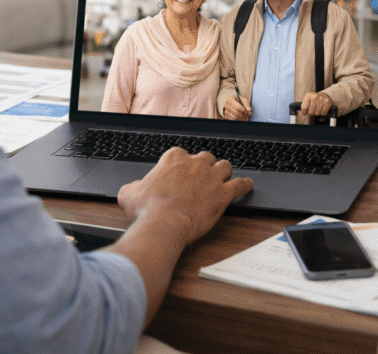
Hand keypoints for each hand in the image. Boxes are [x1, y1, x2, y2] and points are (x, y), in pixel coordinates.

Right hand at [118, 147, 252, 245]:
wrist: (164, 223)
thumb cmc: (147, 209)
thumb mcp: (130, 194)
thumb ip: (134, 186)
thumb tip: (134, 188)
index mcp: (174, 158)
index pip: (183, 155)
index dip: (183, 166)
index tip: (182, 175)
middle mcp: (196, 163)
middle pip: (206, 158)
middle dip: (205, 167)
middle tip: (202, 178)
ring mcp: (212, 177)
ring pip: (225, 167)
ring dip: (224, 173)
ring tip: (224, 179)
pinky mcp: (223, 193)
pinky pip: (240, 185)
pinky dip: (244, 185)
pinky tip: (246, 186)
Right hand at [223, 94, 252, 120]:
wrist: (230, 101)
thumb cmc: (237, 100)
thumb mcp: (242, 99)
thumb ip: (246, 104)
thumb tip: (249, 110)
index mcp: (229, 99)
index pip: (238, 107)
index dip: (244, 110)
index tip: (247, 111)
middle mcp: (226, 105)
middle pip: (236, 113)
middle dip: (243, 115)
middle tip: (247, 115)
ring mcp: (225, 111)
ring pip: (234, 117)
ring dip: (241, 118)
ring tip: (245, 117)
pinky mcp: (225, 116)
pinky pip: (232, 120)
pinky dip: (238, 120)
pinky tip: (241, 118)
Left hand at [300, 91, 333, 117]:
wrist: (325, 94)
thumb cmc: (315, 99)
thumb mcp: (308, 99)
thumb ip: (304, 106)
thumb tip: (304, 113)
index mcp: (308, 95)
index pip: (304, 107)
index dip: (304, 112)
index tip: (305, 112)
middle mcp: (315, 96)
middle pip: (310, 112)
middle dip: (311, 112)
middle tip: (313, 109)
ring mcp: (322, 99)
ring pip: (317, 113)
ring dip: (317, 113)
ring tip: (318, 108)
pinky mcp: (328, 102)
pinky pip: (323, 113)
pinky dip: (322, 113)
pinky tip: (322, 108)